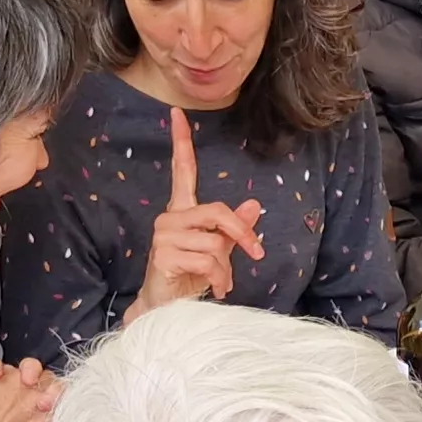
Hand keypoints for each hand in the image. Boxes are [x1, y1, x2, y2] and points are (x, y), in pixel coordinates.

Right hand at [0, 358, 58, 421]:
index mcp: (15, 381)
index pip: (33, 367)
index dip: (29, 370)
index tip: (23, 379)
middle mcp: (32, 397)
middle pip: (52, 383)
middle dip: (46, 384)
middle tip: (34, 394)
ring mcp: (40, 418)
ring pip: (60, 403)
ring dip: (53, 403)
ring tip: (42, 409)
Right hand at [136, 106, 265, 310]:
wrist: (164, 308)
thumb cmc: (190, 277)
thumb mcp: (218, 251)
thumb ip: (234, 229)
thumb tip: (255, 204)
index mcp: (182, 211)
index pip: (182, 170)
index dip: (181, 141)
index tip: (177, 113)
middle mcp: (170, 218)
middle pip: (217, 211)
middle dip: (242, 234)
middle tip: (257, 253)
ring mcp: (164, 236)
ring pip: (216, 243)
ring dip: (227, 267)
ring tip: (222, 281)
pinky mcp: (164, 256)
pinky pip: (208, 262)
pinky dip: (219, 278)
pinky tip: (215, 288)